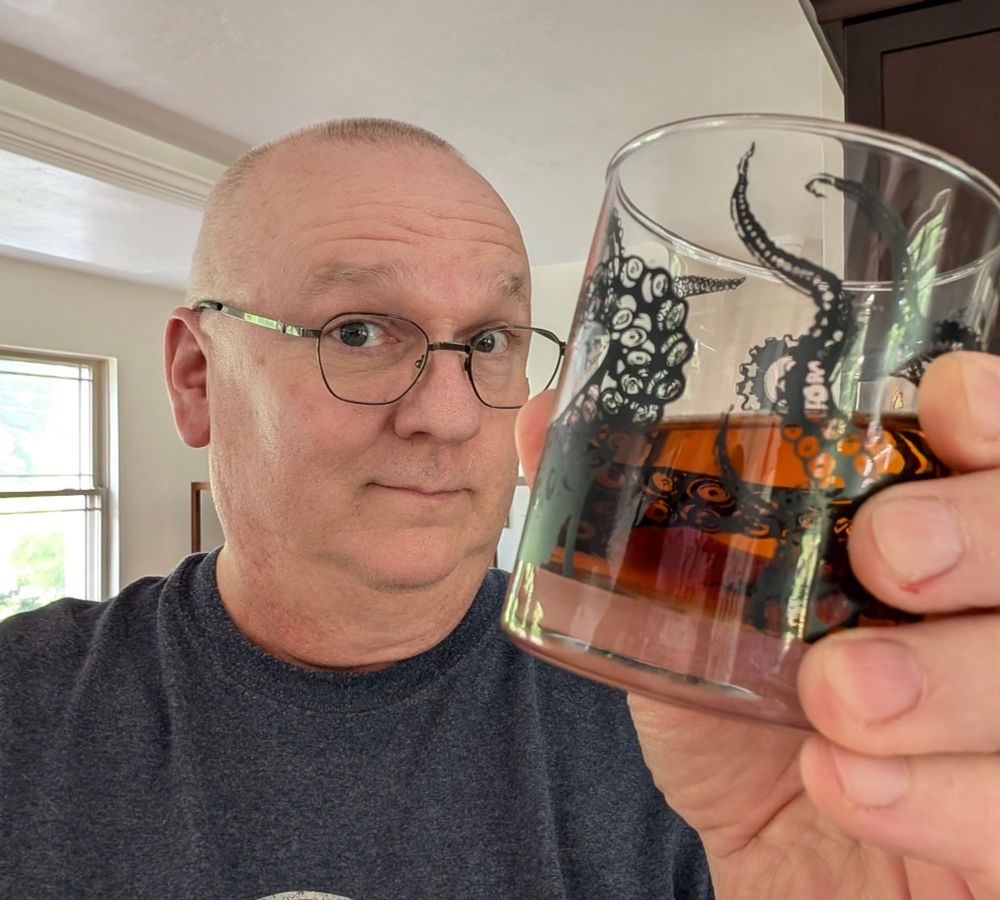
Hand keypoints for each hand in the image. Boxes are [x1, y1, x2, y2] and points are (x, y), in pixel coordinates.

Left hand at [516, 351, 999, 898]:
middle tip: (888, 554)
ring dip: (944, 680)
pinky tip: (841, 786)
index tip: (942, 401)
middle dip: (982, 532)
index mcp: (930, 548)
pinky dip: (938, 798)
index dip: (991, 414)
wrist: (782, 853)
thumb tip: (539, 421)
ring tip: (834, 701)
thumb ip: (627, 524)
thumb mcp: (681, 616)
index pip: (998, 453)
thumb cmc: (748, 728)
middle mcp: (988, 618)